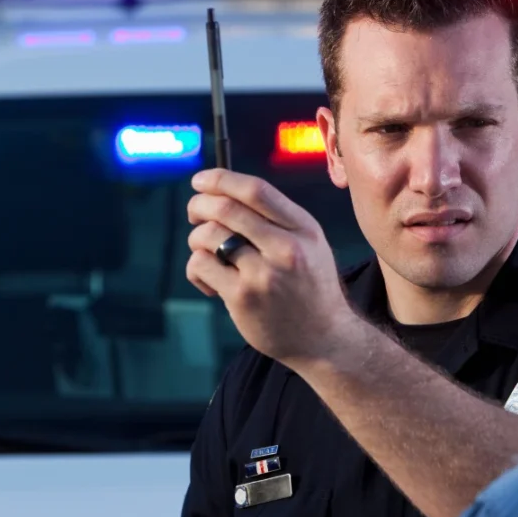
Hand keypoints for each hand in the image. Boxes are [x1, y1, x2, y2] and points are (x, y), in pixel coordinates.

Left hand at [186, 168, 357, 362]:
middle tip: (194, 214)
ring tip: (206, 254)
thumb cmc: (309, 286)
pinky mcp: (243, 297)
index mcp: (303, 228)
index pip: (256, 190)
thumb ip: (276, 219)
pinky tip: (209, 282)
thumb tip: (223, 193)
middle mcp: (286, 247)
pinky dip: (196, 269)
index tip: (200, 180)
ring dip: (196, 240)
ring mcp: (264, 274)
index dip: (220, 179)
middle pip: (225, 208)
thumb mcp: (309, 244)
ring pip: (208, 236)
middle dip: (199, 205)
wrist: (323, 337)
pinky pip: (201, 265)